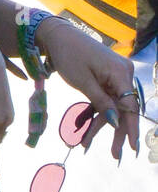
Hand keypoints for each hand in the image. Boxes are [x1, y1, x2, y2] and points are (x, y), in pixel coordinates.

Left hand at [39, 18, 138, 159]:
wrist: (57, 36)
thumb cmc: (69, 55)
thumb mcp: (83, 82)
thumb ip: (101, 102)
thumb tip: (116, 121)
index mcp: (120, 73)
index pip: (130, 105)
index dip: (131, 127)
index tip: (133, 146)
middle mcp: (123, 74)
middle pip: (124, 108)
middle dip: (117, 132)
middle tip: (115, 155)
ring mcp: (115, 75)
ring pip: (113, 106)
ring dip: (101, 125)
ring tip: (86, 145)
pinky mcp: (106, 77)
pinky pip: (105, 99)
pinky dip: (96, 113)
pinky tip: (86, 131)